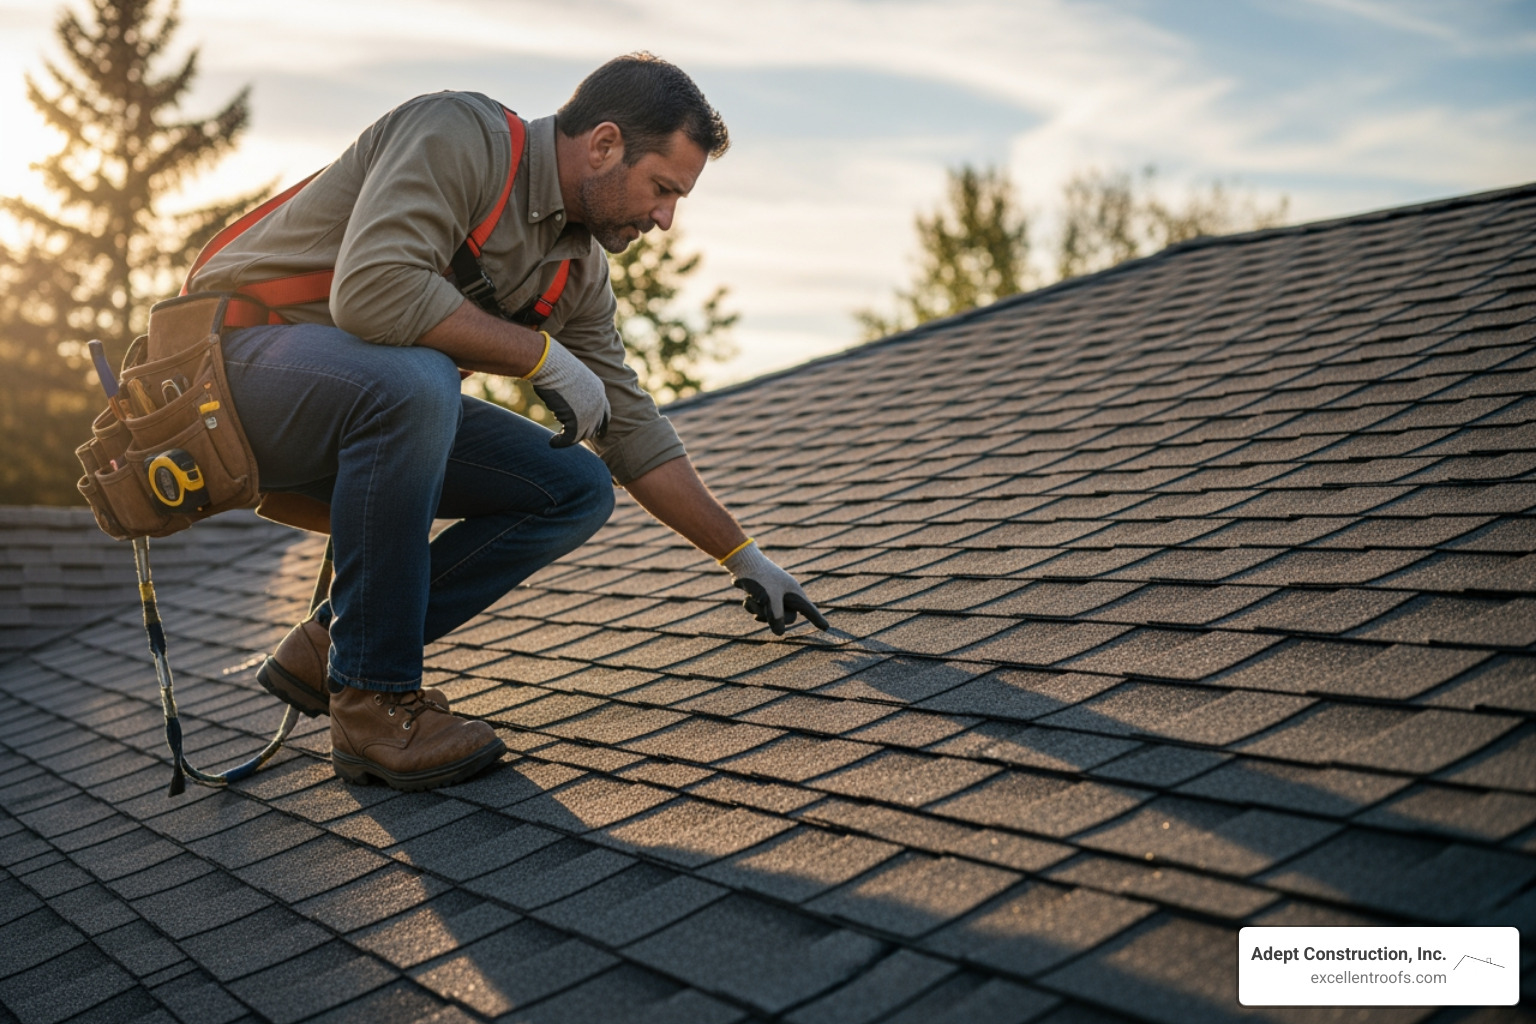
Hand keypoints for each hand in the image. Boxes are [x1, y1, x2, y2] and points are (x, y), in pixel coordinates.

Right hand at [524, 332, 609, 447]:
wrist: (549, 364)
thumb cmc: (552, 366)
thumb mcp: (568, 377)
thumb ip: (572, 391)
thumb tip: (565, 404)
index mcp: (599, 390)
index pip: (605, 414)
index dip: (601, 425)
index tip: (599, 434)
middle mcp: (598, 403)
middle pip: (593, 427)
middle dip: (582, 433)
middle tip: (567, 436)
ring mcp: (590, 413)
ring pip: (582, 434)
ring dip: (570, 438)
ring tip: (557, 439)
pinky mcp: (578, 421)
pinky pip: (570, 438)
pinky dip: (561, 443)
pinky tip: (552, 443)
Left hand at [720, 539, 828, 634]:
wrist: (743, 562)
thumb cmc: (761, 578)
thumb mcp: (770, 599)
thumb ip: (777, 617)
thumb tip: (780, 633)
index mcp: (794, 592)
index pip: (809, 610)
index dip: (817, 619)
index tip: (826, 628)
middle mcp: (787, 594)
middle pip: (786, 617)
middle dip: (772, 616)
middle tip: (762, 608)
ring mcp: (775, 595)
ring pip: (770, 615)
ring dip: (759, 610)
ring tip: (752, 599)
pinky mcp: (763, 595)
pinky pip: (760, 610)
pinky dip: (753, 605)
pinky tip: (747, 598)